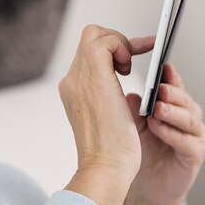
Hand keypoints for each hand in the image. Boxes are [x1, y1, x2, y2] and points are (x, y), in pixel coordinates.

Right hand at [59, 25, 154, 204]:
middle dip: (116, 40)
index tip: (129, 59)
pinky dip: (122, 47)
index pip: (86, 52)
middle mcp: (71, 81)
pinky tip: (130, 69)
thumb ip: (106, 94)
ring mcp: (79, 78)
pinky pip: (105, 43)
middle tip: (132, 58)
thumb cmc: (110, 152)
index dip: (110, 49)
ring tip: (130, 67)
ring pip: (94, 35)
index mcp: (73, 90)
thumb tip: (118, 76)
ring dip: (119, 43)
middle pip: (89, 37)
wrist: (105, 169)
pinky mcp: (94, 79)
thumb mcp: (106, 115)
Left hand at [124, 64, 204, 204]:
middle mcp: (186, 117)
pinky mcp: (194, 156)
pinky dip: (172, 133)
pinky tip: (158, 128)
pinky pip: (187, 141)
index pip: (172, 84)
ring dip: (173, 111)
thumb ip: (130, 107)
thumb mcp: (129, 124)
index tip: (162, 65)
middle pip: (184, 98)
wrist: (142, 188)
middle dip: (172, 92)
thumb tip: (129, 93)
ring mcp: (193, 136)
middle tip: (160, 88)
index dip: (169, 74)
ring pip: (190, 117)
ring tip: (158, 108)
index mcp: (171, 105)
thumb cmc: (138, 152)